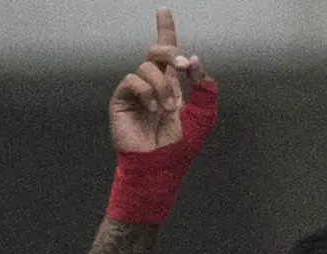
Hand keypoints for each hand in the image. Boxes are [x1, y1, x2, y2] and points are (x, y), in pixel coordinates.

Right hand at [111, 9, 208, 154]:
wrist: (159, 166)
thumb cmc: (180, 146)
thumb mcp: (204, 113)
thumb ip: (204, 86)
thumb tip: (193, 60)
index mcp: (172, 84)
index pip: (167, 52)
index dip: (165, 29)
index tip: (164, 10)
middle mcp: (153, 84)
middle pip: (157, 50)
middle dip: (171, 52)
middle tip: (182, 66)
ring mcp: (136, 92)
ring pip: (148, 68)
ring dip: (163, 86)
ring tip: (167, 109)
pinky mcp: (121, 100)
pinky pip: (132, 81)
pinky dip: (147, 93)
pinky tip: (152, 110)